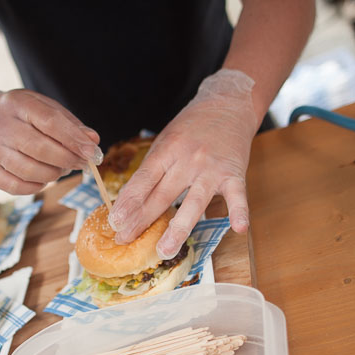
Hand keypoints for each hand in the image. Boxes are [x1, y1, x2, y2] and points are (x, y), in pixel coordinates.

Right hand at [0, 88, 100, 194]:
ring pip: (31, 171)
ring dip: (55, 174)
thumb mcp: (40, 106)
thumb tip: (92, 141)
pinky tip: (43, 178)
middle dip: (68, 159)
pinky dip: (38, 186)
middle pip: (41, 149)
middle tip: (80, 163)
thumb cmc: (17, 114)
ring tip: (61, 168)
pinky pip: (18, 187)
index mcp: (16, 103)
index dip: (75, 139)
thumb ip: (68, 123)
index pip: (50, 122)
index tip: (92, 152)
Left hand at [109, 70, 257, 257]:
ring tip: (164, 250)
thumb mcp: (166, 141)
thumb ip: (154, 170)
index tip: (115, 221)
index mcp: (167, 150)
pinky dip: (239, 211)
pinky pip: (238, 196)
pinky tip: (238, 228)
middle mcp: (188, 159)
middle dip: (142, 220)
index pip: (144, 179)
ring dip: (178, 229)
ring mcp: (211, 168)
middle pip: (162, 194)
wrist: (228, 104)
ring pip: (193, 202)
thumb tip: (131, 202)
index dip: (129, 201)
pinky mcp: (235, 173)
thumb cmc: (192, 127)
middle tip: (126, 240)